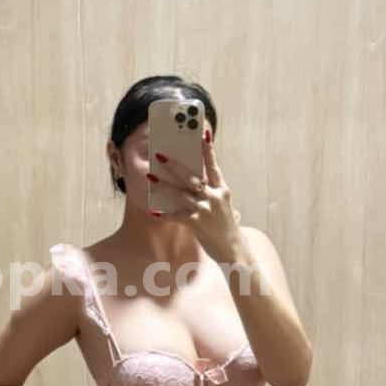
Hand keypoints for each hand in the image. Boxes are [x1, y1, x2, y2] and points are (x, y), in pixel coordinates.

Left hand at [147, 129, 241, 262]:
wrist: (235, 251)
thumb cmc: (227, 228)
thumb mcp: (225, 207)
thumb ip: (213, 194)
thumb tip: (197, 182)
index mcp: (222, 190)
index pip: (213, 166)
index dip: (207, 150)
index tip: (202, 134)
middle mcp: (215, 197)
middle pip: (192, 177)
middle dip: (175, 166)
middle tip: (160, 156)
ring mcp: (206, 210)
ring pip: (181, 193)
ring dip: (164, 185)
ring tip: (150, 177)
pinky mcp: (198, 224)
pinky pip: (176, 216)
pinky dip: (164, 213)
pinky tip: (153, 211)